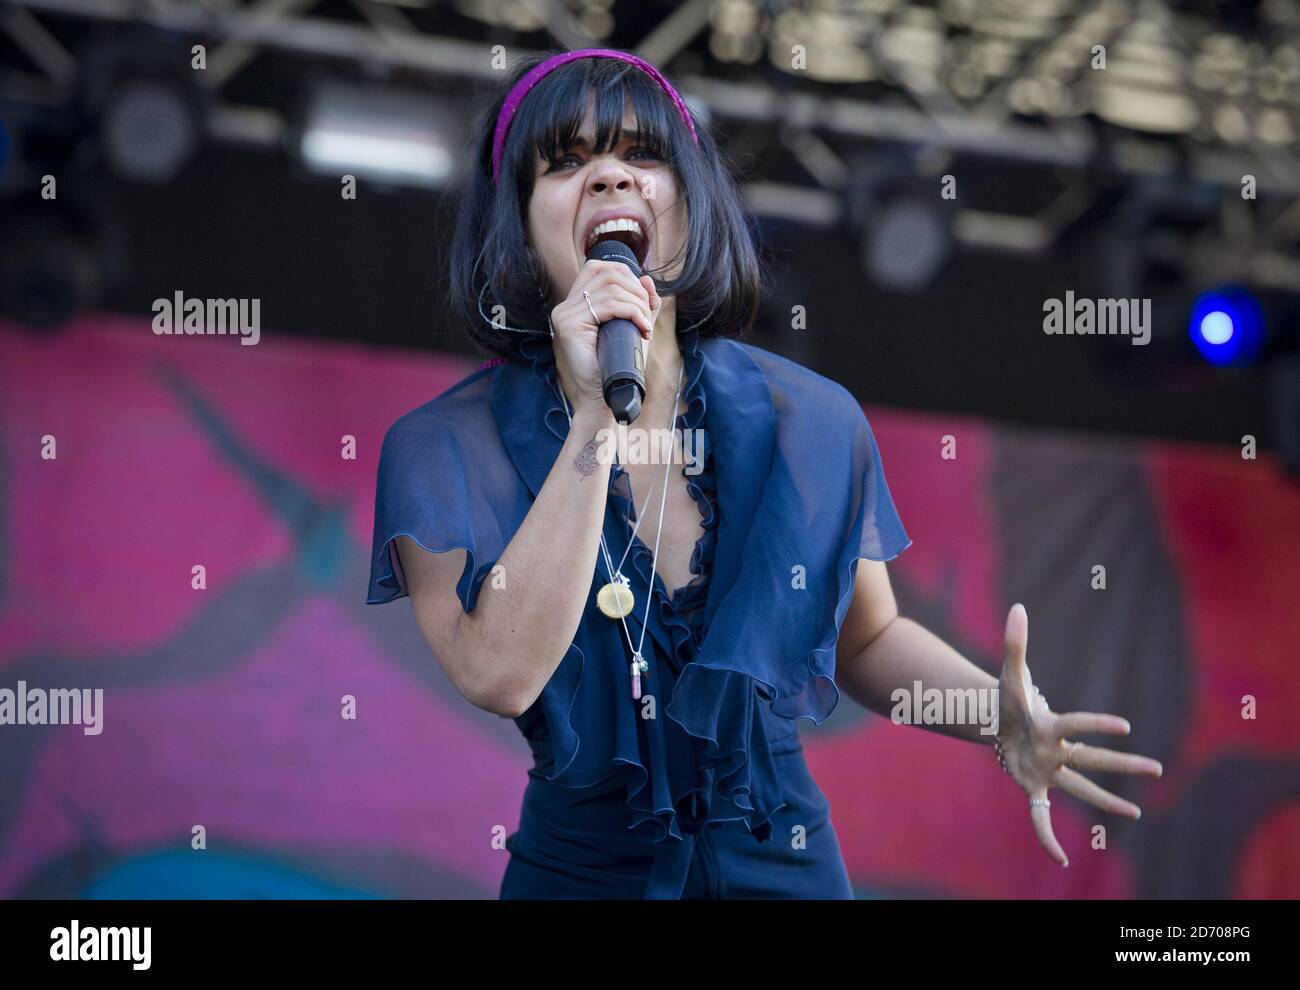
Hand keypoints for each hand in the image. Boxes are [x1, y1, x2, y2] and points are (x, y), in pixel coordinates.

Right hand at [549, 261, 660, 413]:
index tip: (641, 298)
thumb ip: (641, 304)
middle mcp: (565, 306)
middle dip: (636, 290)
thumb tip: (647, 278)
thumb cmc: (619, 364)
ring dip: (637, 304)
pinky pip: (608, 305)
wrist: (607, 396)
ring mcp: (564, 315)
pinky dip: (632, 313)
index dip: (625, 273)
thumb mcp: (634, 327)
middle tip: (646, 316)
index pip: (598, 268)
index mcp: (575, 304)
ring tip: (645, 325)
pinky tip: (641, 328)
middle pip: (607, 273)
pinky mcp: (569, 326)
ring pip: (610, 288)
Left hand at [994, 603, 1163, 866]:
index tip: (1126, 727)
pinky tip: (1059, 859)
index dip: (1097, 723)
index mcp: (1051, 724)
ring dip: (1105, 801)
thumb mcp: (1008, 672)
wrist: (997, 721)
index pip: (1076, 723)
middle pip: (1092, 760)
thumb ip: (1014, 642)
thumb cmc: (1008, 699)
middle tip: (1158, 769)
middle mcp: (1057, 750)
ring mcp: (1048, 771)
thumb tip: (1016, 607)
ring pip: (1080, 789)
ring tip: (1136, 814)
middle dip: (1122, 765)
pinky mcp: (1032, 788)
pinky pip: (1041, 818)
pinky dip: (1047, 838)